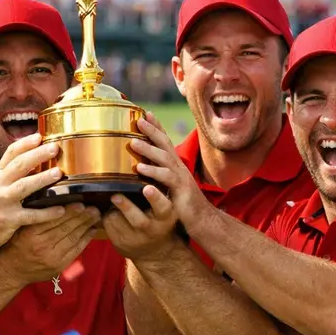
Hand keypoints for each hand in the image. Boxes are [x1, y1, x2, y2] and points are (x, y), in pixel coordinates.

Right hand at [0, 133, 67, 249]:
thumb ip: (11, 173)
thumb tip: (35, 159)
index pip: (10, 153)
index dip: (25, 143)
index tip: (40, 135)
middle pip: (19, 165)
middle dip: (38, 155)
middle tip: (55, 147)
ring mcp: (2, 202)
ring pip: (24, 187)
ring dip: (42, 179)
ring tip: (59, 173)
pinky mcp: (8, 220)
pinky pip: (31, 215)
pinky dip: (46, 213)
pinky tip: (61, 209)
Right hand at [0, 204, 100, 283]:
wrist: (10, 271)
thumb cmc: (15, 245)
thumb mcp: (20, 228)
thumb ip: (36, 216)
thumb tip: (55, 200)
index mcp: (30, 234)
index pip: (53, 219)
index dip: (69, 211)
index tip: (80, 202)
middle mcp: (42, 246)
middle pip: (66, 228)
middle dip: (82, 216)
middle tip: (93, 207)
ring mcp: (52, 258)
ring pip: (73, 238)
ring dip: (87, 226)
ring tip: (95, 215)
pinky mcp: (59, 266)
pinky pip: (76, 251)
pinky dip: (85, 239)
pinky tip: (92, 230)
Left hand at [103, 188, 179, 262]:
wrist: (155, 251)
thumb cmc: (158, 221)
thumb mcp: (165, 209)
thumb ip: (158, 193)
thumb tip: (142, 167)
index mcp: (165, 218)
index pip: (163, 207)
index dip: (155, 198)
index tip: (147, 188)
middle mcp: (152, 230)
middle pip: (138, 220)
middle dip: (126, 206)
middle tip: (115, 195)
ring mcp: (135, 239)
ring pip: (118, 220)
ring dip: (112, 209)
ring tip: (115, 200)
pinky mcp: (120, 244)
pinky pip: (108, 225)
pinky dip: (107, 216)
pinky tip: (112, 213)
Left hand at [129, 113, 209, 230]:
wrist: (202, 220)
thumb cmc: (183, 204)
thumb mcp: (169, 186)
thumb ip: (159, 175)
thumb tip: (141, 167)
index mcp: (175, 165)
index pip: (165, 141)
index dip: (156, 127)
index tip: (145, 113)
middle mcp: (179, 167)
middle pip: (165, 144)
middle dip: (152, 130)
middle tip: (139, 119)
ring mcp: (181, 177)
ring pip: (165, 158)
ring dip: (148, 149)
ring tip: (133, 142)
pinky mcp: (181, 190)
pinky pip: (166, 178)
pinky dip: (153, 172)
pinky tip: (140, 169)